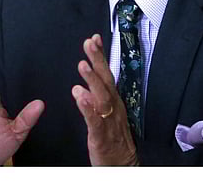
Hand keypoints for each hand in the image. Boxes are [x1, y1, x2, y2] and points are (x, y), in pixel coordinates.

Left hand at [71, 34, 138, 165]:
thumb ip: (93, 96)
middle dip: (98, 60)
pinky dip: (88, 108)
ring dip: (92, 80)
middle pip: (106, 80)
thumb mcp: (104, 112)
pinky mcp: (101, 136)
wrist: (122, 164)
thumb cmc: (112, 136)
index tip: (94, 38)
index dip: (101, 56)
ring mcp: (109, 120)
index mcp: (112, 100)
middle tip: (89, 43)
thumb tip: (80, 84)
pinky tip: (80, 97)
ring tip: (82, 65)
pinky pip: (95, 121)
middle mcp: (112, 107)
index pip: (106, 73)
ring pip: (102, 97)